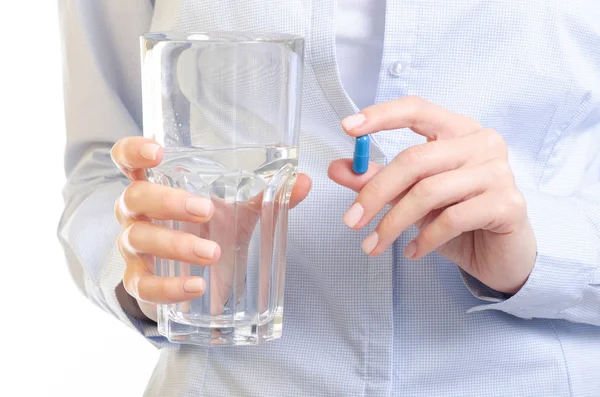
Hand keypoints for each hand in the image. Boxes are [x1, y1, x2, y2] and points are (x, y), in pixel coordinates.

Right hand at [111, 137, 310, 320]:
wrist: (190, 273)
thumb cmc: (207, 229)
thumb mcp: (233, 209)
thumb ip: (265, 194)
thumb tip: (304, 181)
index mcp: (156, 185)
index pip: (128, 160)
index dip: (134, 151)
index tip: (158, 151)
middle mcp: (137, 212)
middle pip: (136, 197)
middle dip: (169, 202)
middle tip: (206, 209)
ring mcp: (134, 246)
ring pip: (139, 239)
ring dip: (175, 245)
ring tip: (212, 252)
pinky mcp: (138, 279)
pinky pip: (143, 284)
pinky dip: (168, 286)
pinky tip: (196, 287)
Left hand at [328, 97, 536, 293]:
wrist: (501, 253)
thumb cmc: (457, 217)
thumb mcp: (411, 197)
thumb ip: (378, 180)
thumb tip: (337, 168)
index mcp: (458, 129)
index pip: (417, 110)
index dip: (381, 116)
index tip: (347, 127)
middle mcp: (482, 142)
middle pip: (414, 159)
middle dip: (375, 193)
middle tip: (351, 221)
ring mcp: (498, 171)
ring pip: (428, 192)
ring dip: (393, 223)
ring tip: (374, 245)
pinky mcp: (508, 204)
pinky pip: (452, 219)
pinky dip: (424, 239)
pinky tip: (411, 252)